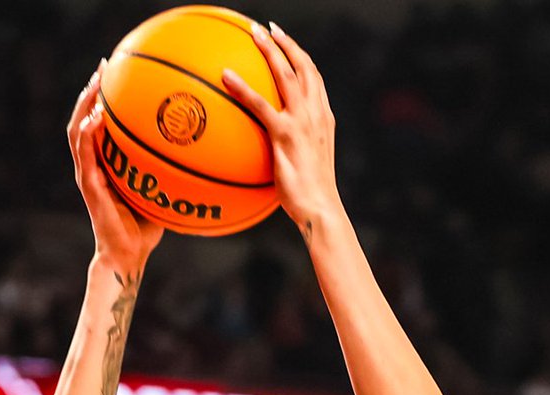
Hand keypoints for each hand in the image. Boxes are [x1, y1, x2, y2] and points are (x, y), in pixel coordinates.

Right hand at [67, 64, 164, 270]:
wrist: (128, 256)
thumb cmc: (146, 230)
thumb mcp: (161, 193)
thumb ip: (171, 173)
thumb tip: (201, 157)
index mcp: (106, 164)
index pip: (101, 123)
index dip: (106, 98)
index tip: (118, 72)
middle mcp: (93, 165)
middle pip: (85, 118)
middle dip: (93, 90)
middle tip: (105, 65)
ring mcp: (88, 174)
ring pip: (78, 130)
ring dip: (85, 104)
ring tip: (96, 83)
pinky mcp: (89, 186)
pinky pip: (85, 154)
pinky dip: (88, 134)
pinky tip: (95, 118)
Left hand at [222, 24, 341, 234]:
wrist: (321, 209)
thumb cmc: (313, 198)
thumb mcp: (309, 168)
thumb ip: (297, 152)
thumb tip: (279, 155)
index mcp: (324, 119)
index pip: (315, 79)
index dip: (301, 58)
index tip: (287, 44)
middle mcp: (316, 114)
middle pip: (303, 66)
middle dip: (285, 43)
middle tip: (267, 29)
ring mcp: (302, 122)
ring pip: (285, 74)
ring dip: (269, 50)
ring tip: (251, 34)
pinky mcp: (285, 134)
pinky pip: (259, 104)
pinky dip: (242, 87)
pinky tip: (225, 76)